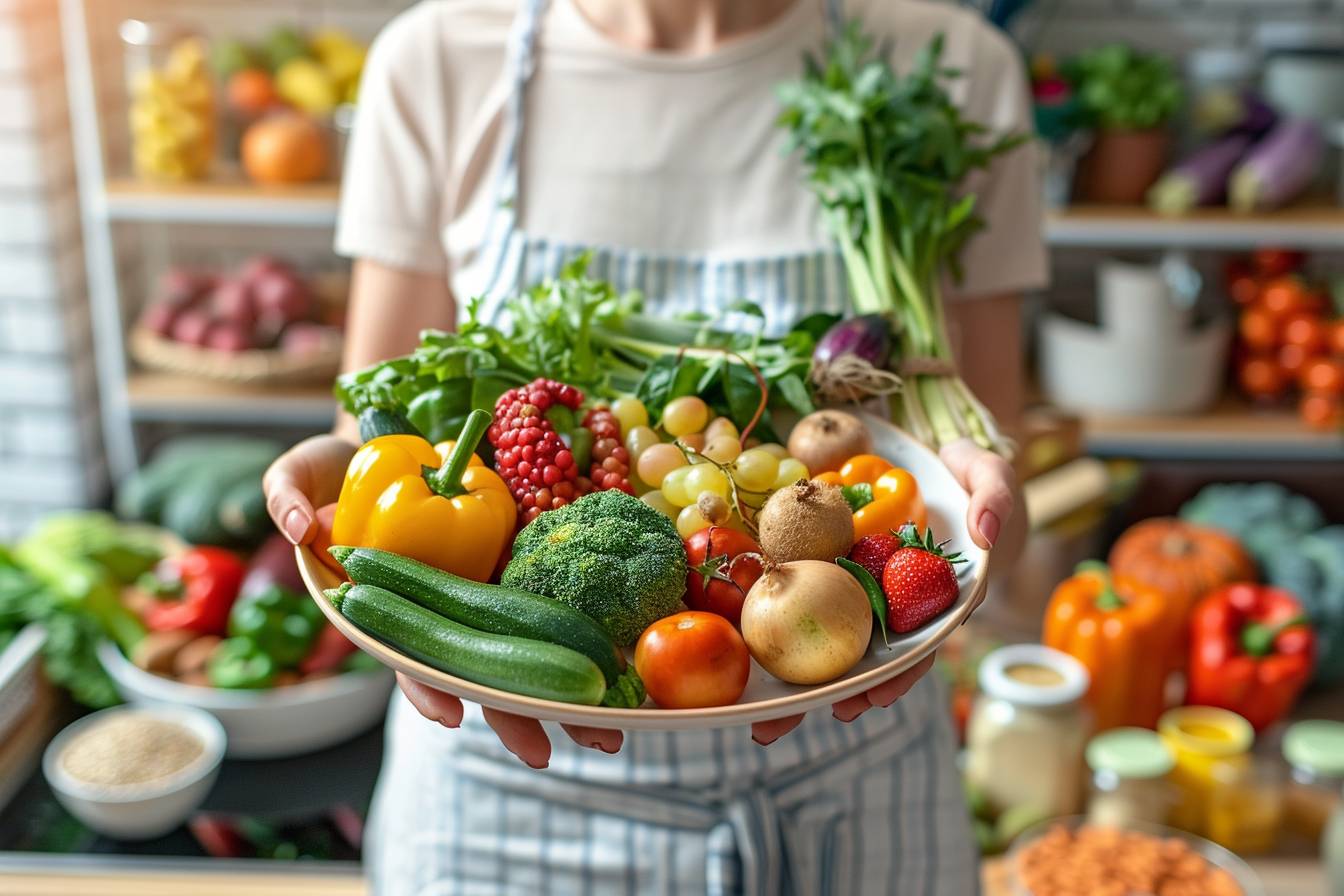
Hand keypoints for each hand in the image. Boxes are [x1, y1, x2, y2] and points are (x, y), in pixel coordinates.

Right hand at [263, 436, 623, 767]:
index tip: (448, 716)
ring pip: (524, 655)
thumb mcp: (299, 471)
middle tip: (549, 754)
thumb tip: (300, 525)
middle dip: (512, 716)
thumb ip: (286, 493)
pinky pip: (550, 608)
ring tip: (609, 734)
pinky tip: (619, 671)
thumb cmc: (336, 470)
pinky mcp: (517, 568)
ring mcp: (481, 593)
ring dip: (563, 696)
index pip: (407, 655)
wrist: (394, 444)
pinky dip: (582, 640)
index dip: (425, 686)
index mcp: (390, 609)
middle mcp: (441, 611)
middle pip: (479, 672)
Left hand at [752, 438, 1016, 744]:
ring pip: (830, 636)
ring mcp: (860, 587)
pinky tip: (746, 640)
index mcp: (934, 597)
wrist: (929, 461)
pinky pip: (804, 593)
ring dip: (801, 677)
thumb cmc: (966, 478)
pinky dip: (779, 618)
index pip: (917, 646)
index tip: (874, 697)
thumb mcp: (988, 475)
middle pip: (865, 655)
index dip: (896, 675)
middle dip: (836, 691)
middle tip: (794, 720)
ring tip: (767, 717)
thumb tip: (985, 532)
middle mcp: (894, 602)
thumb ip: (994, 498)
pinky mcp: (830, 566)